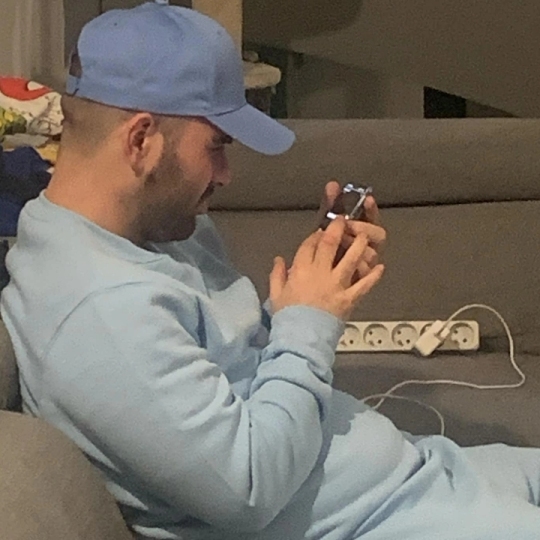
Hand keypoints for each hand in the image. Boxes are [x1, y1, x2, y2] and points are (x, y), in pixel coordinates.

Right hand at [269, 217, 384, 319]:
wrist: (302, 338)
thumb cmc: (288, 318)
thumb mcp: (275, 295)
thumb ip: (277, 275)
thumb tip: (279, 259)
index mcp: (300, 271)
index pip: (308, 245)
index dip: (315, 235)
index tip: (319, 231)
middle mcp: (320, 273)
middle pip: (329, 244)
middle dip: (337, 230)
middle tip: (343, 221)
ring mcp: (337, 285)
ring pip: (350, 259)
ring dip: (359, 245)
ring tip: (364, 236)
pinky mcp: (349, 299)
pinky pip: (364, 284)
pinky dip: (373, 276)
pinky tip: (380, 268)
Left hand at [317, 180, 386, 278]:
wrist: (314, 282)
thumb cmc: (323, 250)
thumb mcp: (325, 225)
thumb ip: (330, 205)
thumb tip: (332, 184)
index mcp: (362, 232)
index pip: (373, 217)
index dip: (371, 209)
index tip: (367, 200)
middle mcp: (368, 246)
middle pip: (378, 234)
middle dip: (363, 227)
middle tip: (347, 226)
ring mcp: (366, 263)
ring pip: (372, 253)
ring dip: (358, 246)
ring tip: (341, 244)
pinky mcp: (360, 279)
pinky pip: (365, 272)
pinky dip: (358, 267)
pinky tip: (347, 263)